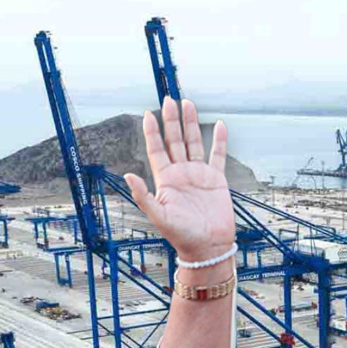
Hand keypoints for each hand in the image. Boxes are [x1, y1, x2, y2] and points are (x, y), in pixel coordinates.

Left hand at [124, 98, 235, 262]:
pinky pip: (217, 155)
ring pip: (194, 143)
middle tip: (169, 99)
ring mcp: (199, 175)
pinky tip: (218, 125)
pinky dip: (218, 141)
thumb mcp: (159, 216)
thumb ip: (143, 196)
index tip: (149, 114)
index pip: (157, 150)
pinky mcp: (216, 180)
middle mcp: (181, 174)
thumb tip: (128, 175)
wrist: (208, 247)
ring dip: (191, 124)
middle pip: (175, 141)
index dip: (152, 132)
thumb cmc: (182, 236)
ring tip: (188, 104)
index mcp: (166, 180)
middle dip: (171, 120)